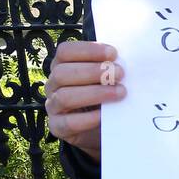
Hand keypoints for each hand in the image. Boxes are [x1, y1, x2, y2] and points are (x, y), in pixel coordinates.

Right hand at [44, 41, 124, 160]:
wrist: (102, 129)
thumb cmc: (104, 97)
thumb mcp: (105, 80)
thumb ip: (109, 68)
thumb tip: (125, 61)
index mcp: (61, 66)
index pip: (65, 52)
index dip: (88, 50)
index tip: (113, 53)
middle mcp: (53, 84)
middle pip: (62, 73)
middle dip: (93, 71)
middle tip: (120, 74)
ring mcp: (52, 107)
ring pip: (64, 96)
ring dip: (94, 93)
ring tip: (119, 93)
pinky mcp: (57, 127)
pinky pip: (68, 123)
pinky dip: (88, 118)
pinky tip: (104, 115)